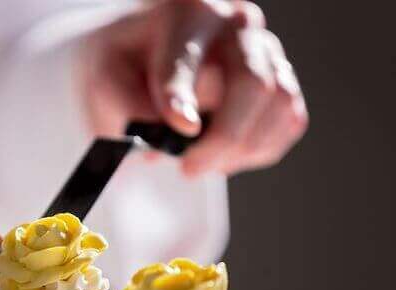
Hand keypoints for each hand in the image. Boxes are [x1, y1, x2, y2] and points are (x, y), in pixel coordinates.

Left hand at [78, 0, 307, 175]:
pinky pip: (289, 120)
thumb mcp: (106, 78)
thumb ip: (127, 103)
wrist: (147, 58)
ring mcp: (266, 50)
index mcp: (185, 14)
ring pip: (279, 104)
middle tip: (189, 168)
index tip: (182, 128)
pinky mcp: (281, 78)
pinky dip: (260, 149)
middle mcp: (234, 24)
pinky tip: (226, 155)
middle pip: (252, 83)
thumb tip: (172, 132)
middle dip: (223, 137)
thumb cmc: (127, 66)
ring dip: (243, 148)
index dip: (183, 95)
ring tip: (204, 162)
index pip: (185, 58)